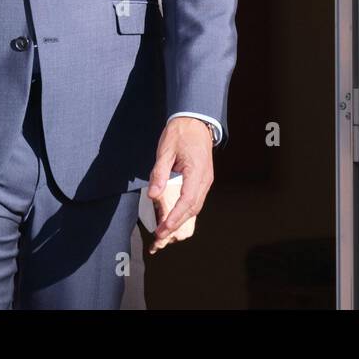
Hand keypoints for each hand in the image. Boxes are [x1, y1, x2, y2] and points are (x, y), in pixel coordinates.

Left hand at [146, 116, 212, 253]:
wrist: (196, 120)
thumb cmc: (180, 133)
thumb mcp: (165, 150)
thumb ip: (159, 173)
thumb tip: (153, 195)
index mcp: (196, 172)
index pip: (187, 201)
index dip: (175, 218)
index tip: (162, 230)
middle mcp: (205, 179)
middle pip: (192, 208)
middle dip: (176, 225)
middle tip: (159, 238)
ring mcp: (206, 180)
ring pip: (195, 207)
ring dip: (181, 220)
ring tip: (164, 232)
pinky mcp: (202, 179)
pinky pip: (195, 200)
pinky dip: (185, 211)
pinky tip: (174, 217)